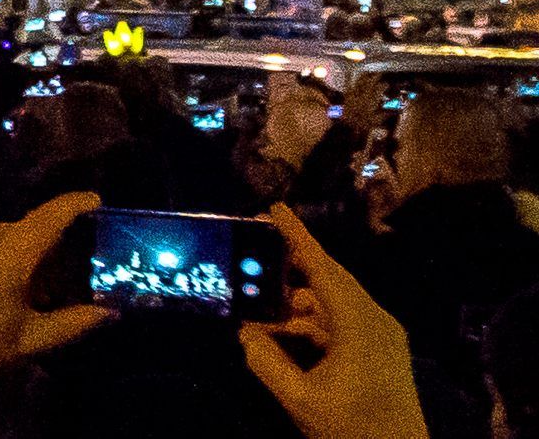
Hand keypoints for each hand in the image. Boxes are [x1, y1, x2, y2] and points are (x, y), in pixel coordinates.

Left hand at [0, 191, 111, 383]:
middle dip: (49, 241)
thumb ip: (73, 322)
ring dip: (22, 249)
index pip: (45, 219)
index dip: (71, 205)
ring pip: (1, 234)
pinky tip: (3, 285)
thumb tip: (108, 312)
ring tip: (35, 286)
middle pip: (25, 227)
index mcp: (8, 258)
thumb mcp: (31, 340)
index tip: (94, 199)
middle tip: (67, 268)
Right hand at [238, 205, 427, 438]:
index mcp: (359, 323)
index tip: (273, 208)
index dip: (297, 236)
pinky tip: (282, 335)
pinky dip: (310, 323)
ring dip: (295, 303)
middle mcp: (374, 321)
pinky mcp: (380, 354)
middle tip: (253, 251)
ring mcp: (381, 338)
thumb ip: (265, 360)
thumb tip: (243, 331)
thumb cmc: (353, 427)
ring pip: (331, 303)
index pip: (323, 268)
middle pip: (327, 280)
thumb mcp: (299, 398)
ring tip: (258, 307)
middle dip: (290, 265)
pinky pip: (340, 323)